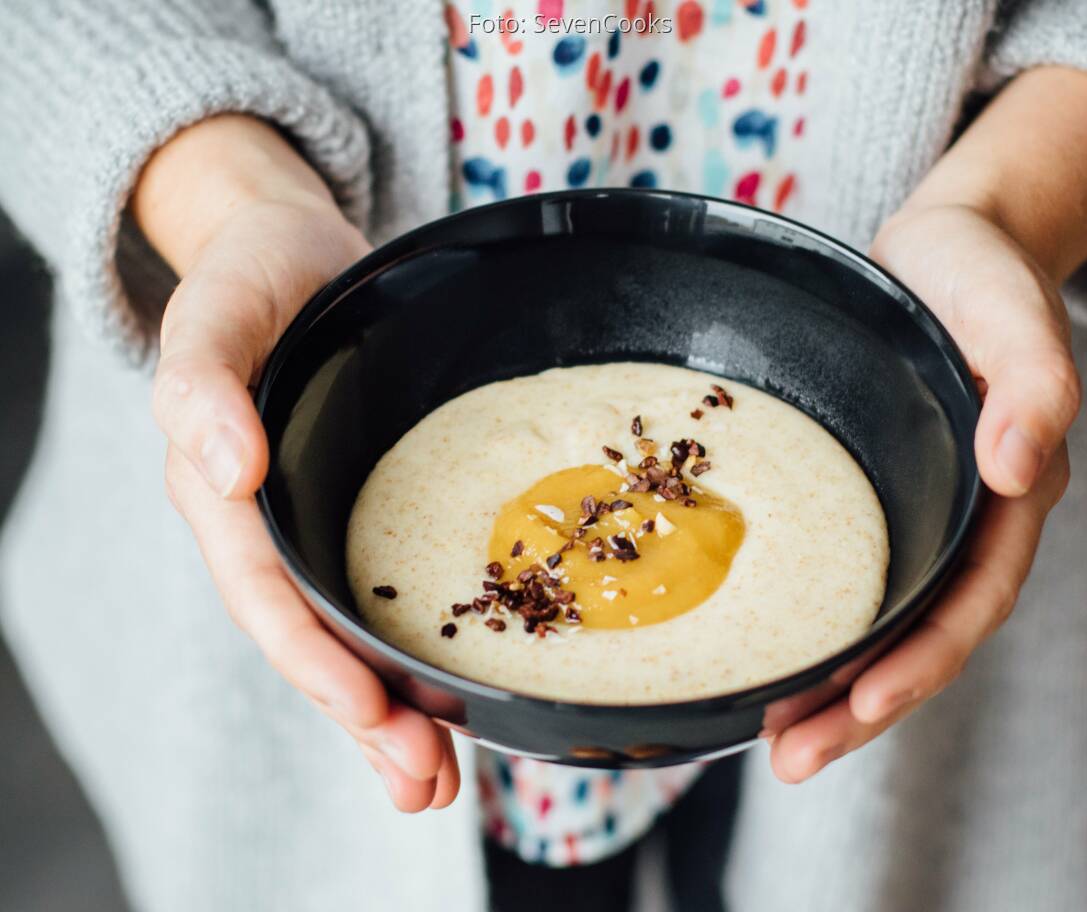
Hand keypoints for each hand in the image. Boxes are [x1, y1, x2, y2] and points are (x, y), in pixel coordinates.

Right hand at [141, 118, 458, 810]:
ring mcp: (314, 528)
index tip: (375, 712)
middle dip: (367, 721)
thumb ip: (203, 383)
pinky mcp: (358, 517)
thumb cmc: (252, 278)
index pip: (269, 596)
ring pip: (348, 640)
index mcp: (224, 495)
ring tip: (439, 784)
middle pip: (313, 642)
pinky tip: (450, 705)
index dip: (317, 660)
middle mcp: (270, 527)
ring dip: (392, 717)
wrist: (291, 255)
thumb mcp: (216, 312)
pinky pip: (381, 599)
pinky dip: (412, 658)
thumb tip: (223, 464)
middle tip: (427, 786)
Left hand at [768, 204, 1078, 781]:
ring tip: (766, 740)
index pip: (967, 603)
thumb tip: (1021, 468)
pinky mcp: (863, 501)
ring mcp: (910, 517)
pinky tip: (759, 655)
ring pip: (874, 625)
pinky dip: (804, 627)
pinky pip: (838, 580)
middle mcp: (958, 522)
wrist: (940, 253)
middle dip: (857, 708)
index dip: (919, 662)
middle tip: (790, 761)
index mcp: (1004, 498)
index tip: (860, 705)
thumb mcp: (1011, 312)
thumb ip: (1034, 383)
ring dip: (825, 688)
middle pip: (915, 638)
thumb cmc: (977, 277)